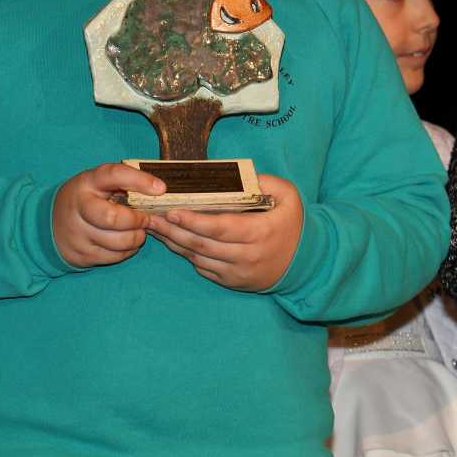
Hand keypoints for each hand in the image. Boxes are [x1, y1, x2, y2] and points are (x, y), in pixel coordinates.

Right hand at [51, 163, 164, 267]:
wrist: (47, 223)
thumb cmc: (86, 199)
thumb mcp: (98, 183)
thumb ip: (124, 182)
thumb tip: (160, 189)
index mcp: (87, 182)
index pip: (113, 175)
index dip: (139, 181)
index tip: (161, 188)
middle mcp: (78, 206)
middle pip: (113, 218)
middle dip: (137, 221)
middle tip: (146, 219)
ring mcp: (77, 233)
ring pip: (117, 242)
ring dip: (136, 238)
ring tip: (139, 231)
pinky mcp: (81, 254)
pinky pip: (113, 256)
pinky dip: (127, 251)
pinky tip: (127, 242)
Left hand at [144, 174, 303, 289]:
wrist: (305, 262)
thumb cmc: (293, 224)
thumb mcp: (288, 195)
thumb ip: (264, 182)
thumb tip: (235, 175)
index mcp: (260, 233)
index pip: (220, 228)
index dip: (194, 221)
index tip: (172, 211)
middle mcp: (247, 256)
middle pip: (202, 244)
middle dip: (173, 230)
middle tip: (151, 216)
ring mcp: (237, 272)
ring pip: (198, 257)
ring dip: (174, 242)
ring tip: (155, 226)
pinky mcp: (231, 281)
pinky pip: (202, 268)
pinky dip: (185, 253)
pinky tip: (172, 239)